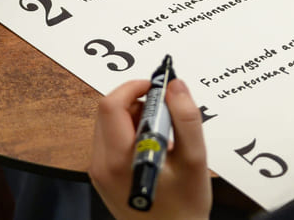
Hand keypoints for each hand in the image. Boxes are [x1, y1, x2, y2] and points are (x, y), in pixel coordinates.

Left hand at [90, 78, 211, 219]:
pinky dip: (130, 131)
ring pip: (108, 124)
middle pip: (107, 111)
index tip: (157, 86)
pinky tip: (153, 145)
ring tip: (163, 131)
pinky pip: (110, 140)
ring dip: (133, 115)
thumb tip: (176, 86)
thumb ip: (186, 119)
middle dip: (136, 100)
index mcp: (119, 160)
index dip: (134, 87)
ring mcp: (99, 171)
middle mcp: (101, 165)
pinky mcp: (103, 176)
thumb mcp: (194, 160)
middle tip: (165, 107)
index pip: (112, 105)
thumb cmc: (184, 209)